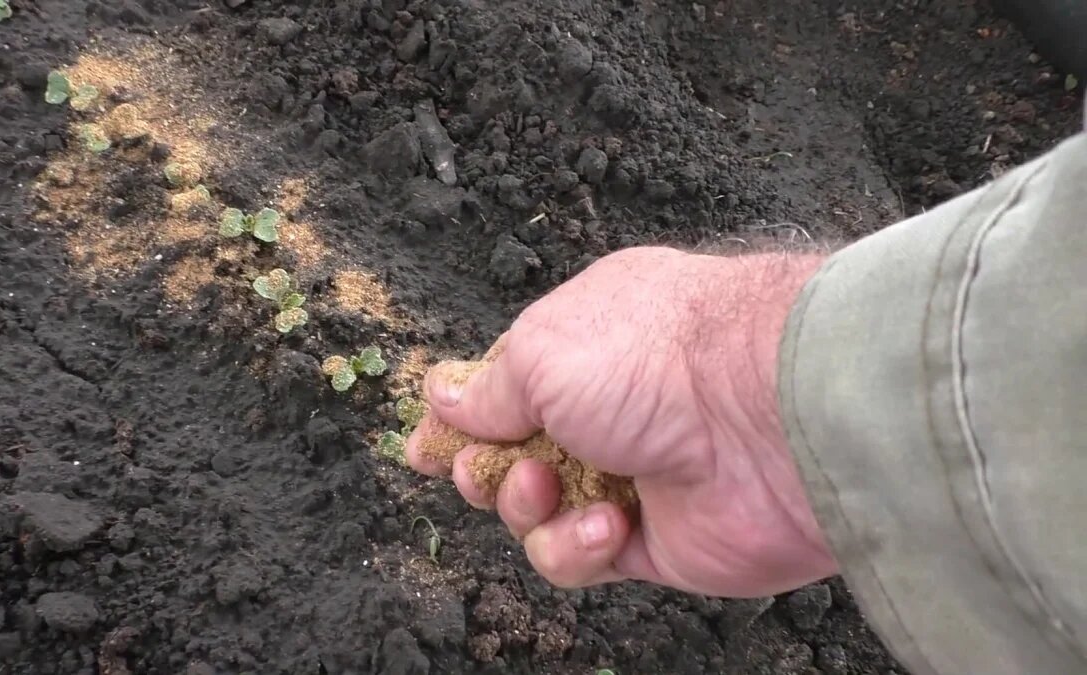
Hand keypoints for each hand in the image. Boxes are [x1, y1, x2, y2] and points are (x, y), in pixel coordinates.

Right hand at [405, 246, 837, 596]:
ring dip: (526, 506)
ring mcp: (628, 475)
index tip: (424, 447)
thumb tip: (441, 399)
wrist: (770, 417)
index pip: (503, 386)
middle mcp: (605, 408)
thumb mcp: (543, 352)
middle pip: (510, 455)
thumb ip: (488, 388)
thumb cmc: (655, 359)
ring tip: (546, 487)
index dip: (460, 418)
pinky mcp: (651, 541)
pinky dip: (578, 545)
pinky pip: (579, 557)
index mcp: (581, 344)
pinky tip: (610, 524)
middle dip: (484, 469)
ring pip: (536, 513)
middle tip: (484, 471)